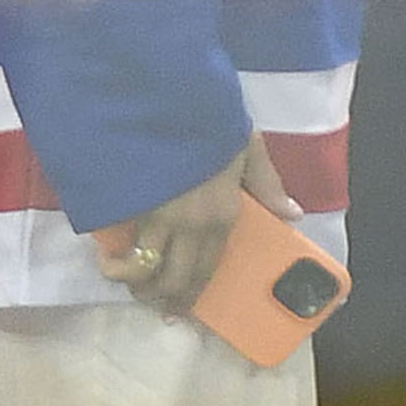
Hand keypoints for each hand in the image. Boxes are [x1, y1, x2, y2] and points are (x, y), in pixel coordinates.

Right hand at [95, 133, 300, 316]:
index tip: (185, 307)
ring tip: (136, 287)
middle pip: (176, 278)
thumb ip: (268, 183)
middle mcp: (192, 225)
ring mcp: (159, 219)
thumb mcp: (246, 146)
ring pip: (147, 271)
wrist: (168, 98)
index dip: (195, 292)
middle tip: (159, 304)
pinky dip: (117, 262)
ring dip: (140, 285)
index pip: (209, 267)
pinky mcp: (130, 209)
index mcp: (223, 213)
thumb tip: (293, 215)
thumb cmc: (210, 122)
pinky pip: (123, 249)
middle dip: (166, 298)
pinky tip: (112, 262)